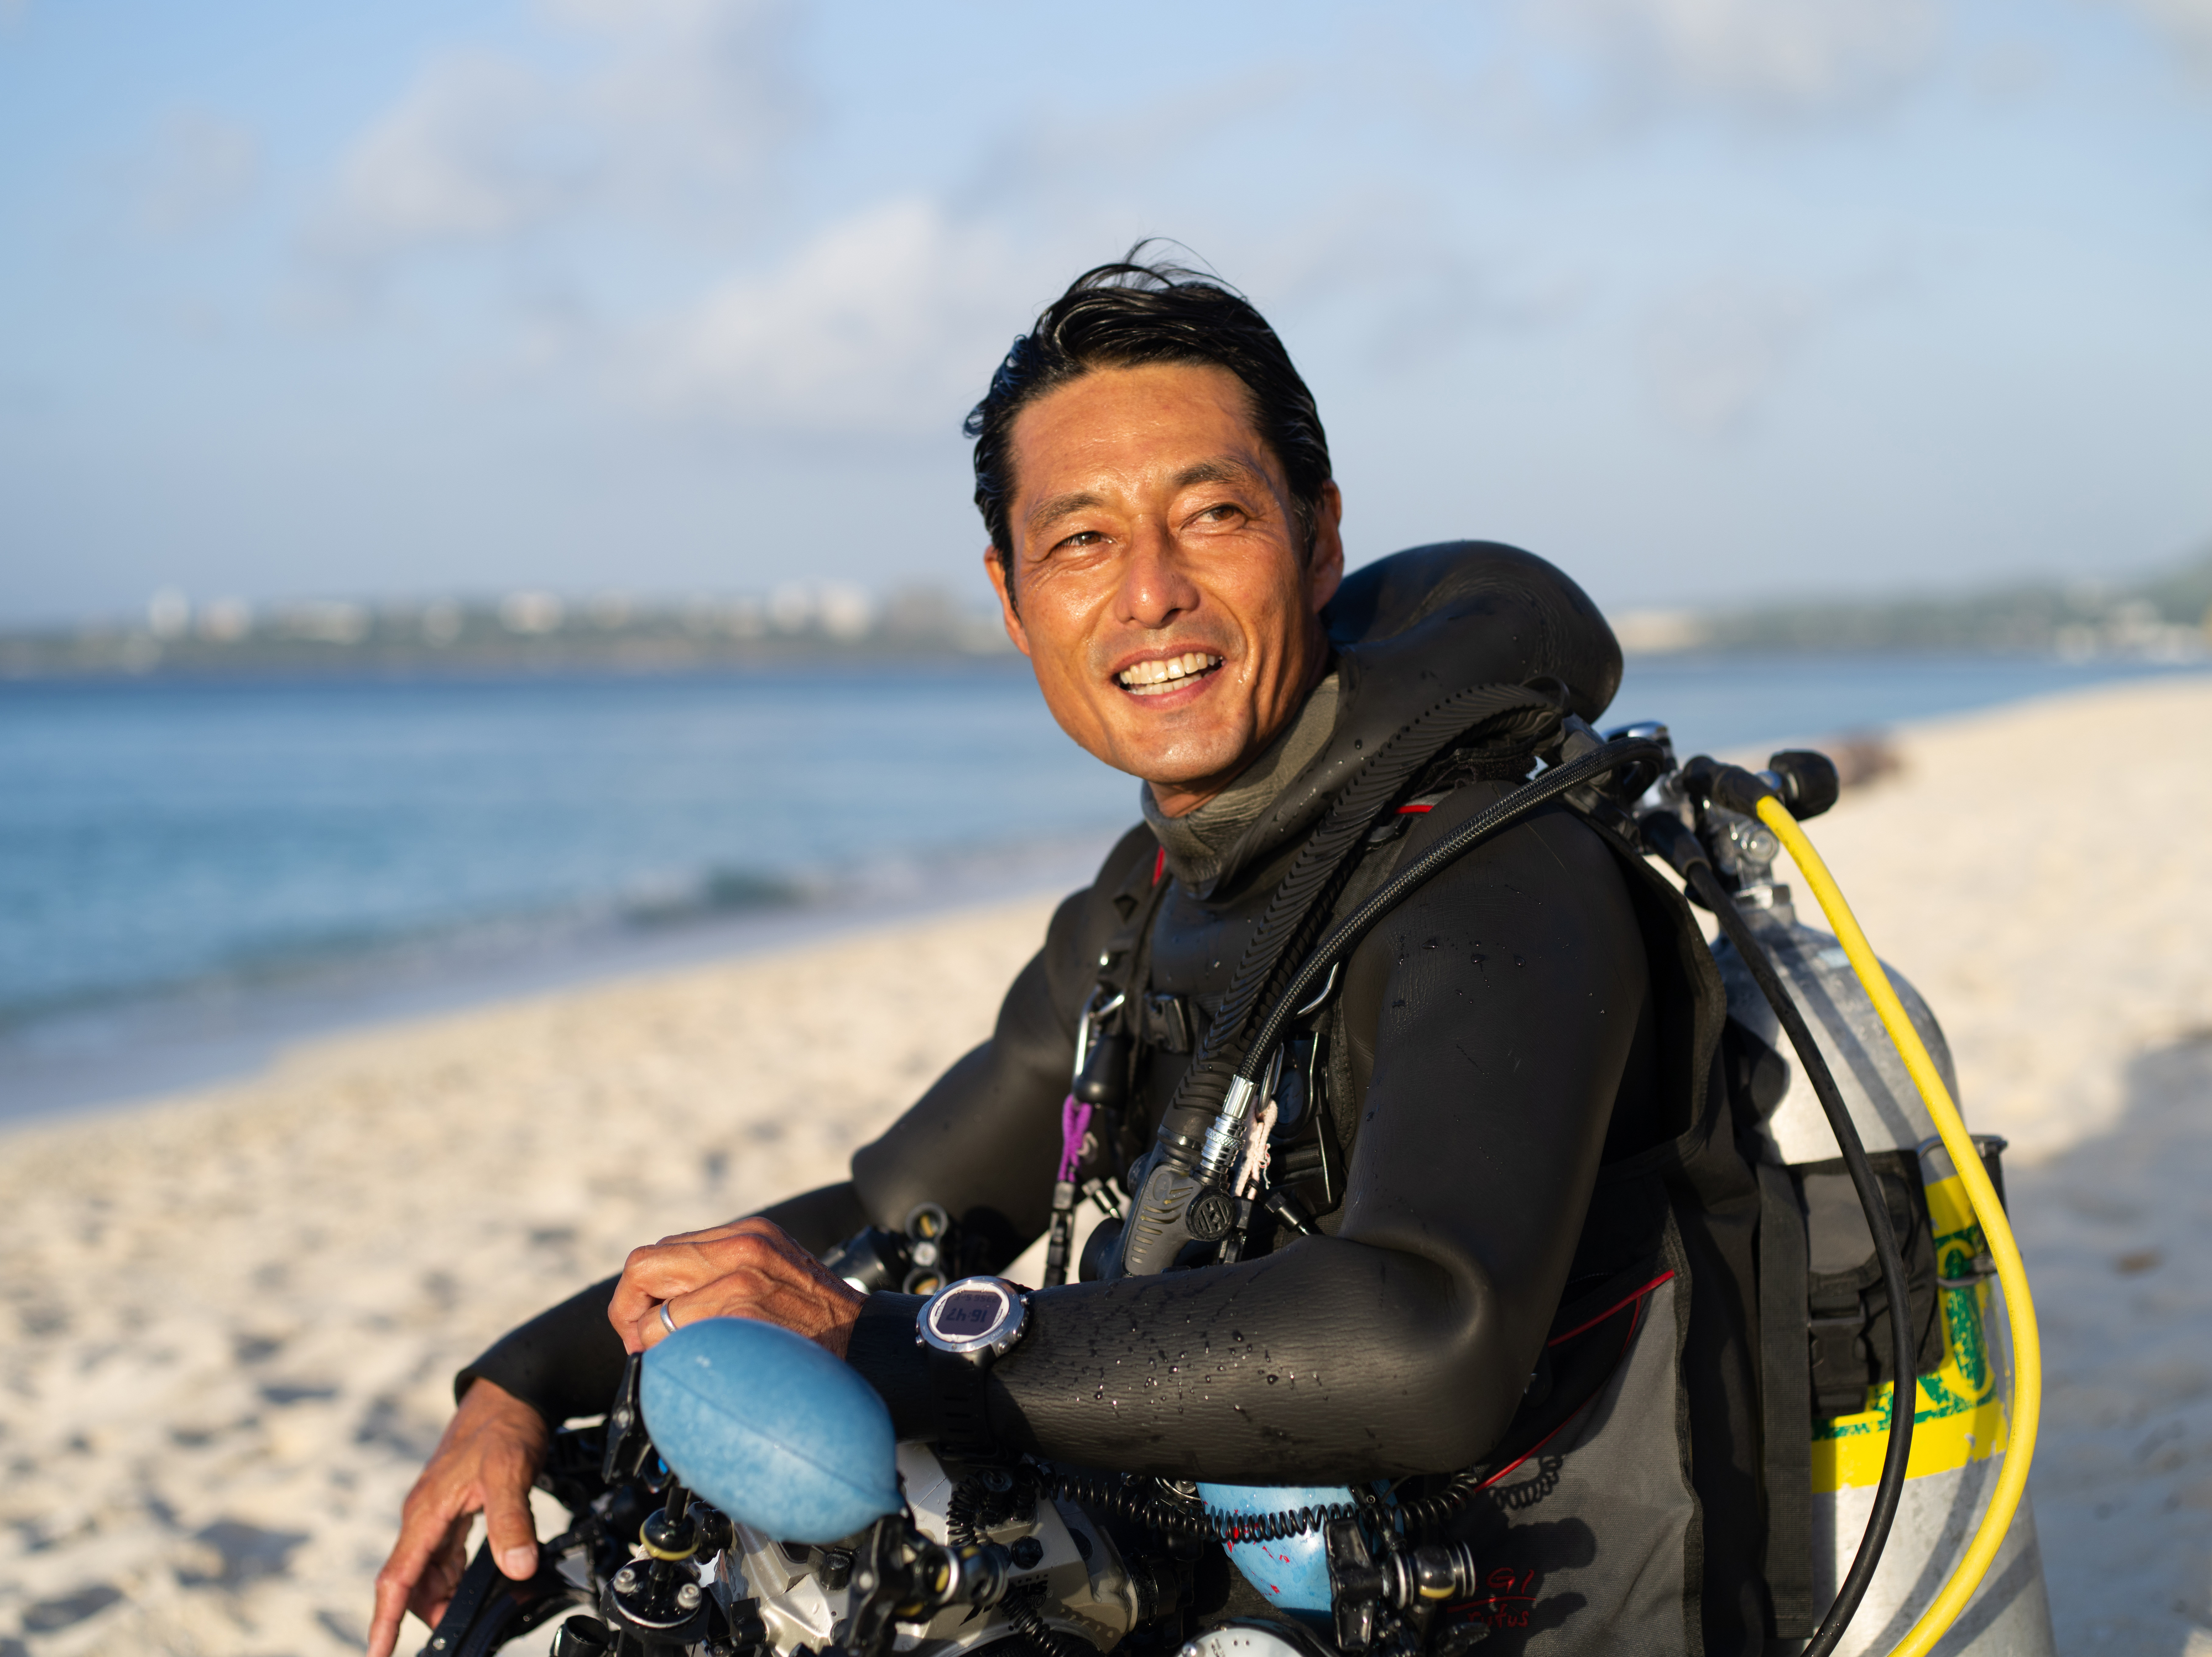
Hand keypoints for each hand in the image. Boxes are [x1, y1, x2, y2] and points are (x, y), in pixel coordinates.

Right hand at [366, 1377, 548, 1656]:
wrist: (511, 1392)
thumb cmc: (504, 1426)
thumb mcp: (509, 1472)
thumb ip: (511, 1522)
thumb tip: (517, 1569)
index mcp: (426, 1511)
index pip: (397, 1578)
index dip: (385, 1620)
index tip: (377, 1653)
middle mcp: (424, 1515)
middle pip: (412, 1580)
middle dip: (425, 1613)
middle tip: (453, 1635)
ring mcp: (437, 1511)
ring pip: (431, 1568)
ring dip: (443, 1595)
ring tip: (467, 1616)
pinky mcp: (454, 1508)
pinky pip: (447, 1552)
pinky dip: (457, 1574)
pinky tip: (475, 1585)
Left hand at [608, 1216, 866, 1355]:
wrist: (872, 1345)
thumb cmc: (823, 1324)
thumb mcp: (777, 1275)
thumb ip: (727, 1274)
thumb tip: (667, 1305)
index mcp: (750, 1232)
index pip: (663, 1250)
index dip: (642, 1291)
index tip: (648, 1323)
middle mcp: (743, 1243)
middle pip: (643, 1263)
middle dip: (628, 1309)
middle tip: (640, 1341)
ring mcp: (742, 1273)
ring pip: (651, 1299)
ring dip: (647, 1334)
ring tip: (668, 1356)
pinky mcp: (743, 1307)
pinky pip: (673, 1332)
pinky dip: (668, 1352)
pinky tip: (690, 1366)